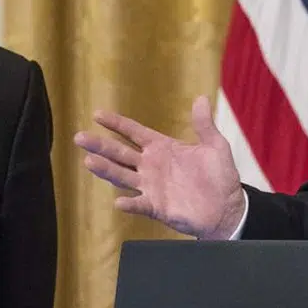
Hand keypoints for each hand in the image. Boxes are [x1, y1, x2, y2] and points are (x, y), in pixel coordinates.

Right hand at [73, 96, 245, 239]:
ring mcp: (151, 186)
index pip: (133, 132)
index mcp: (161, 147)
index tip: (97, 114)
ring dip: (106, 170)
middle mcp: (150, 165)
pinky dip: (130, 203)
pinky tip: (119, 202)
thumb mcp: (215, 146)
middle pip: (120, 153)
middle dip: (100, 145)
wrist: (227, 208)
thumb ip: (204, 125)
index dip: (116, 124)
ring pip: (122, 176)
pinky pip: (139, 204)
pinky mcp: (156, 207)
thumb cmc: (220, 177)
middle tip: (79, 137)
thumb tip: (200, 98)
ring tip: (89, 162)